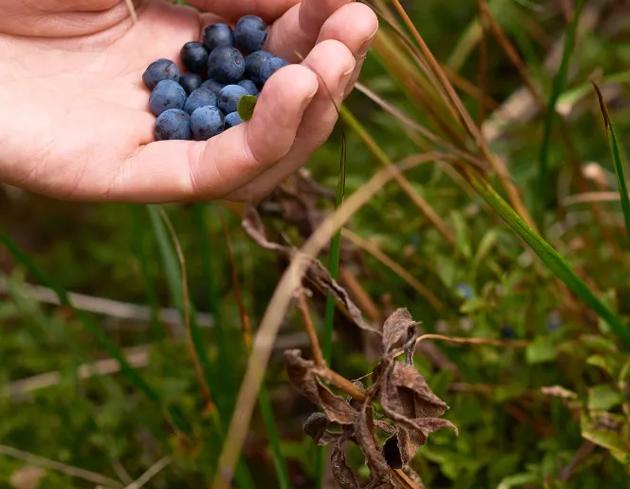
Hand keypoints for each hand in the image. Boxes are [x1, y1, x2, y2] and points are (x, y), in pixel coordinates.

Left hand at [0, 0, 376, 202]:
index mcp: (178, 37)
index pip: (274, 48)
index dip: (322, 29)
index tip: (356, 7)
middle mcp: (173, 94)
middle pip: (278, 106)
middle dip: (329, 68)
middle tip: (355, 31)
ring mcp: (147, 138)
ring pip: (259, 152)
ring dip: (311, 110)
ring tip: (332, 61)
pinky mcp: (119, 175)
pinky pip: (208, 175)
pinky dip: (263, 139)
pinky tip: (295, 89)